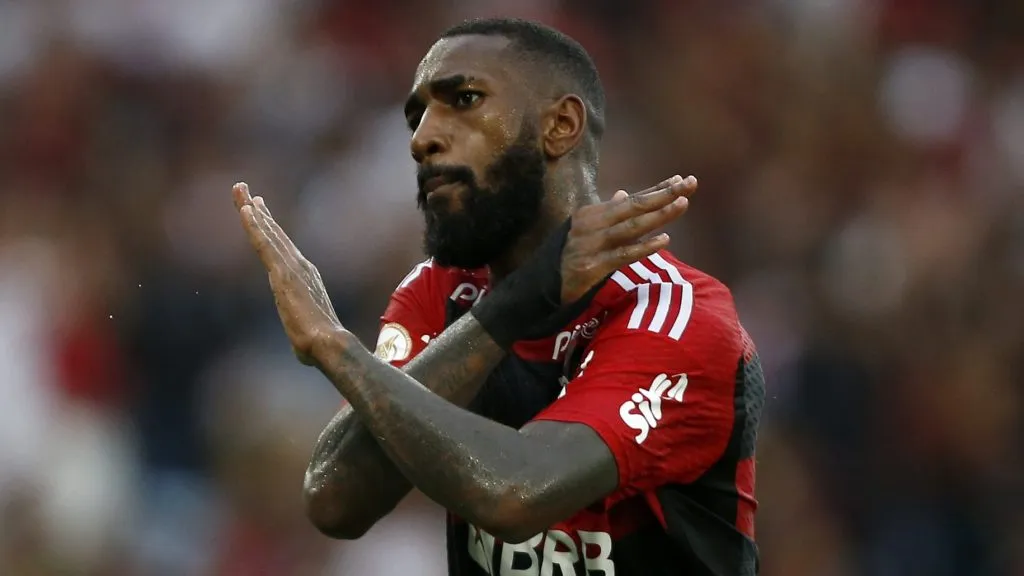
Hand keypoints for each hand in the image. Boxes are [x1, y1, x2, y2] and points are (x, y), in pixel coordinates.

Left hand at [232, 182, 341, 365]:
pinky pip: (264, 244)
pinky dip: (254, 226)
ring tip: (238, 189)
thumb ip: (302, 332)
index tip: (258, 208)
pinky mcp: (283, 272)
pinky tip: (246, 210)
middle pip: (273, 232)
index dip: (268, 226)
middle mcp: (299, 265)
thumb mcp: (305, 335)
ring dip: (251, 210)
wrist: (329, 343)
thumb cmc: (320, 346)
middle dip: (256, 210)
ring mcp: (291, 267)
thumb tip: (304, 348)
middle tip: (242, 189)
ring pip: (267, 232)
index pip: (281, 247)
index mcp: (304, 276)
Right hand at [471, 174, 696, 346]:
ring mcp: (590, 245)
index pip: (630, 198)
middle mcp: (590, 224)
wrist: (535, 289)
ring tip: (682, 204)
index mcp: (590, 213)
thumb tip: (624, 193)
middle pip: (633, 206)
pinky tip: (663, 240)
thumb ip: (607, 213)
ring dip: (658, 215)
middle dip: (662, 195)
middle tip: (689, 185)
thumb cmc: (563, 259)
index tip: (680, 181)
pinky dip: (644, 247)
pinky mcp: (591, 267)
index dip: (656, 189)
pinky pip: (623, 254)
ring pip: (631, 227)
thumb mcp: (582, 231)